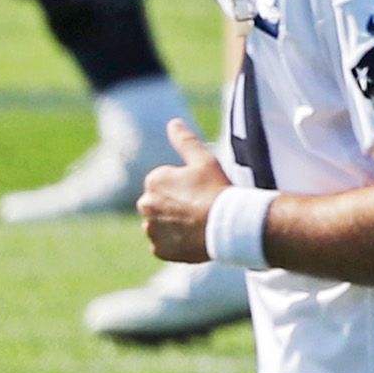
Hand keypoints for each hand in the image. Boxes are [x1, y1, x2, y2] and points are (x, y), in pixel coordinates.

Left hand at [138, 123, 230, 263]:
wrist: (228, 225)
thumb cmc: (217, 190)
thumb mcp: (204, 160)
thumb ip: (185, 140)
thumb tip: (173, 122)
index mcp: (154, 181)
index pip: (165, 184)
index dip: (185, 189)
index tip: (201, 192)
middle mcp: (145, 205)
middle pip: (159, 205)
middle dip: (175, 207)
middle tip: (200, 210)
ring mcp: (151, 229)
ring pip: (160, 226)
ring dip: (173, 226)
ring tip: (198, 225)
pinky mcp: (159, 249)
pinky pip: (164, 246)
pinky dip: (176, 244)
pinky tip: (194, 239)